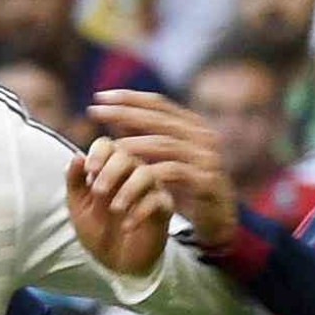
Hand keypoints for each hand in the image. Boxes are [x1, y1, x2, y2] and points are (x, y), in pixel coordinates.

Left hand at [66, 134, 175, 276]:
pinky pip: (158, 200)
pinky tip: (126, 226)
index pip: (108, 146)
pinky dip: (141, 212)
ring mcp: (149, 188)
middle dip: (111, 171)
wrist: (114, 261)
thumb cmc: (97, 229)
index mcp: (109, 168)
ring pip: (146, 174)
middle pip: (127, 156)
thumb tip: (76, 157)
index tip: (89, 171)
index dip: (98, 153)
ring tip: (115, 209)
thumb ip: (75, 182)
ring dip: (128, 189)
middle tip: (98, 192)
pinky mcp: (163, 208)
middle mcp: (131, 172)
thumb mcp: (78, 206)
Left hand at [87, 91, 239, 250]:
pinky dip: (146, 175)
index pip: (158, 104)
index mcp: (192, 125)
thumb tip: (117, 116)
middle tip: (94, 112)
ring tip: (107, 147)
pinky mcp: (205, 180)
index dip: (129, 98)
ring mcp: (205, 157)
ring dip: (132, 147)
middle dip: (124, 113)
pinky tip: (127, 177)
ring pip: (163, 145)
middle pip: (158, 119)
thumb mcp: (168, 158)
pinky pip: (171, 174)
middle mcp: (201, 135)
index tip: (99, 97)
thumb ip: (148, 137)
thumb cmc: (188, 186)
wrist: (219, 217)